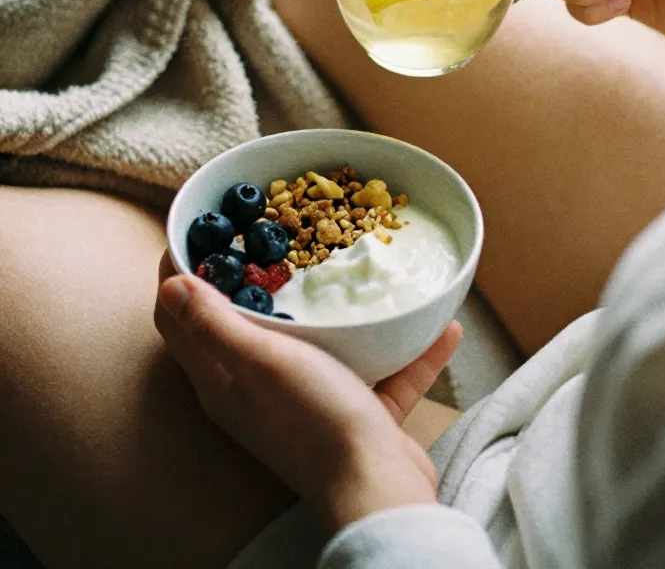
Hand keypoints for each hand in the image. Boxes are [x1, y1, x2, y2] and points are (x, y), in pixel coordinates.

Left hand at [155, 256, 461, 532]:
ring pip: (317, 344)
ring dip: (336, 310)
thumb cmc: (314, 421)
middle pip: (245, 324)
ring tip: (355, 266)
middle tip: (273, 230)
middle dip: (254, 276)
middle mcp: (258, 392)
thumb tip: (169, 284)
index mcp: (223, 380)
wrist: (378, 489)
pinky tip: (441, 324)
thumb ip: (214, 324)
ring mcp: (308, 403)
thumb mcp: (260, 362)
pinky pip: (381, 372)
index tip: (200, 229)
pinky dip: (405, 350)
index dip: (182, 272)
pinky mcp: (356, 415)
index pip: (181, 320)